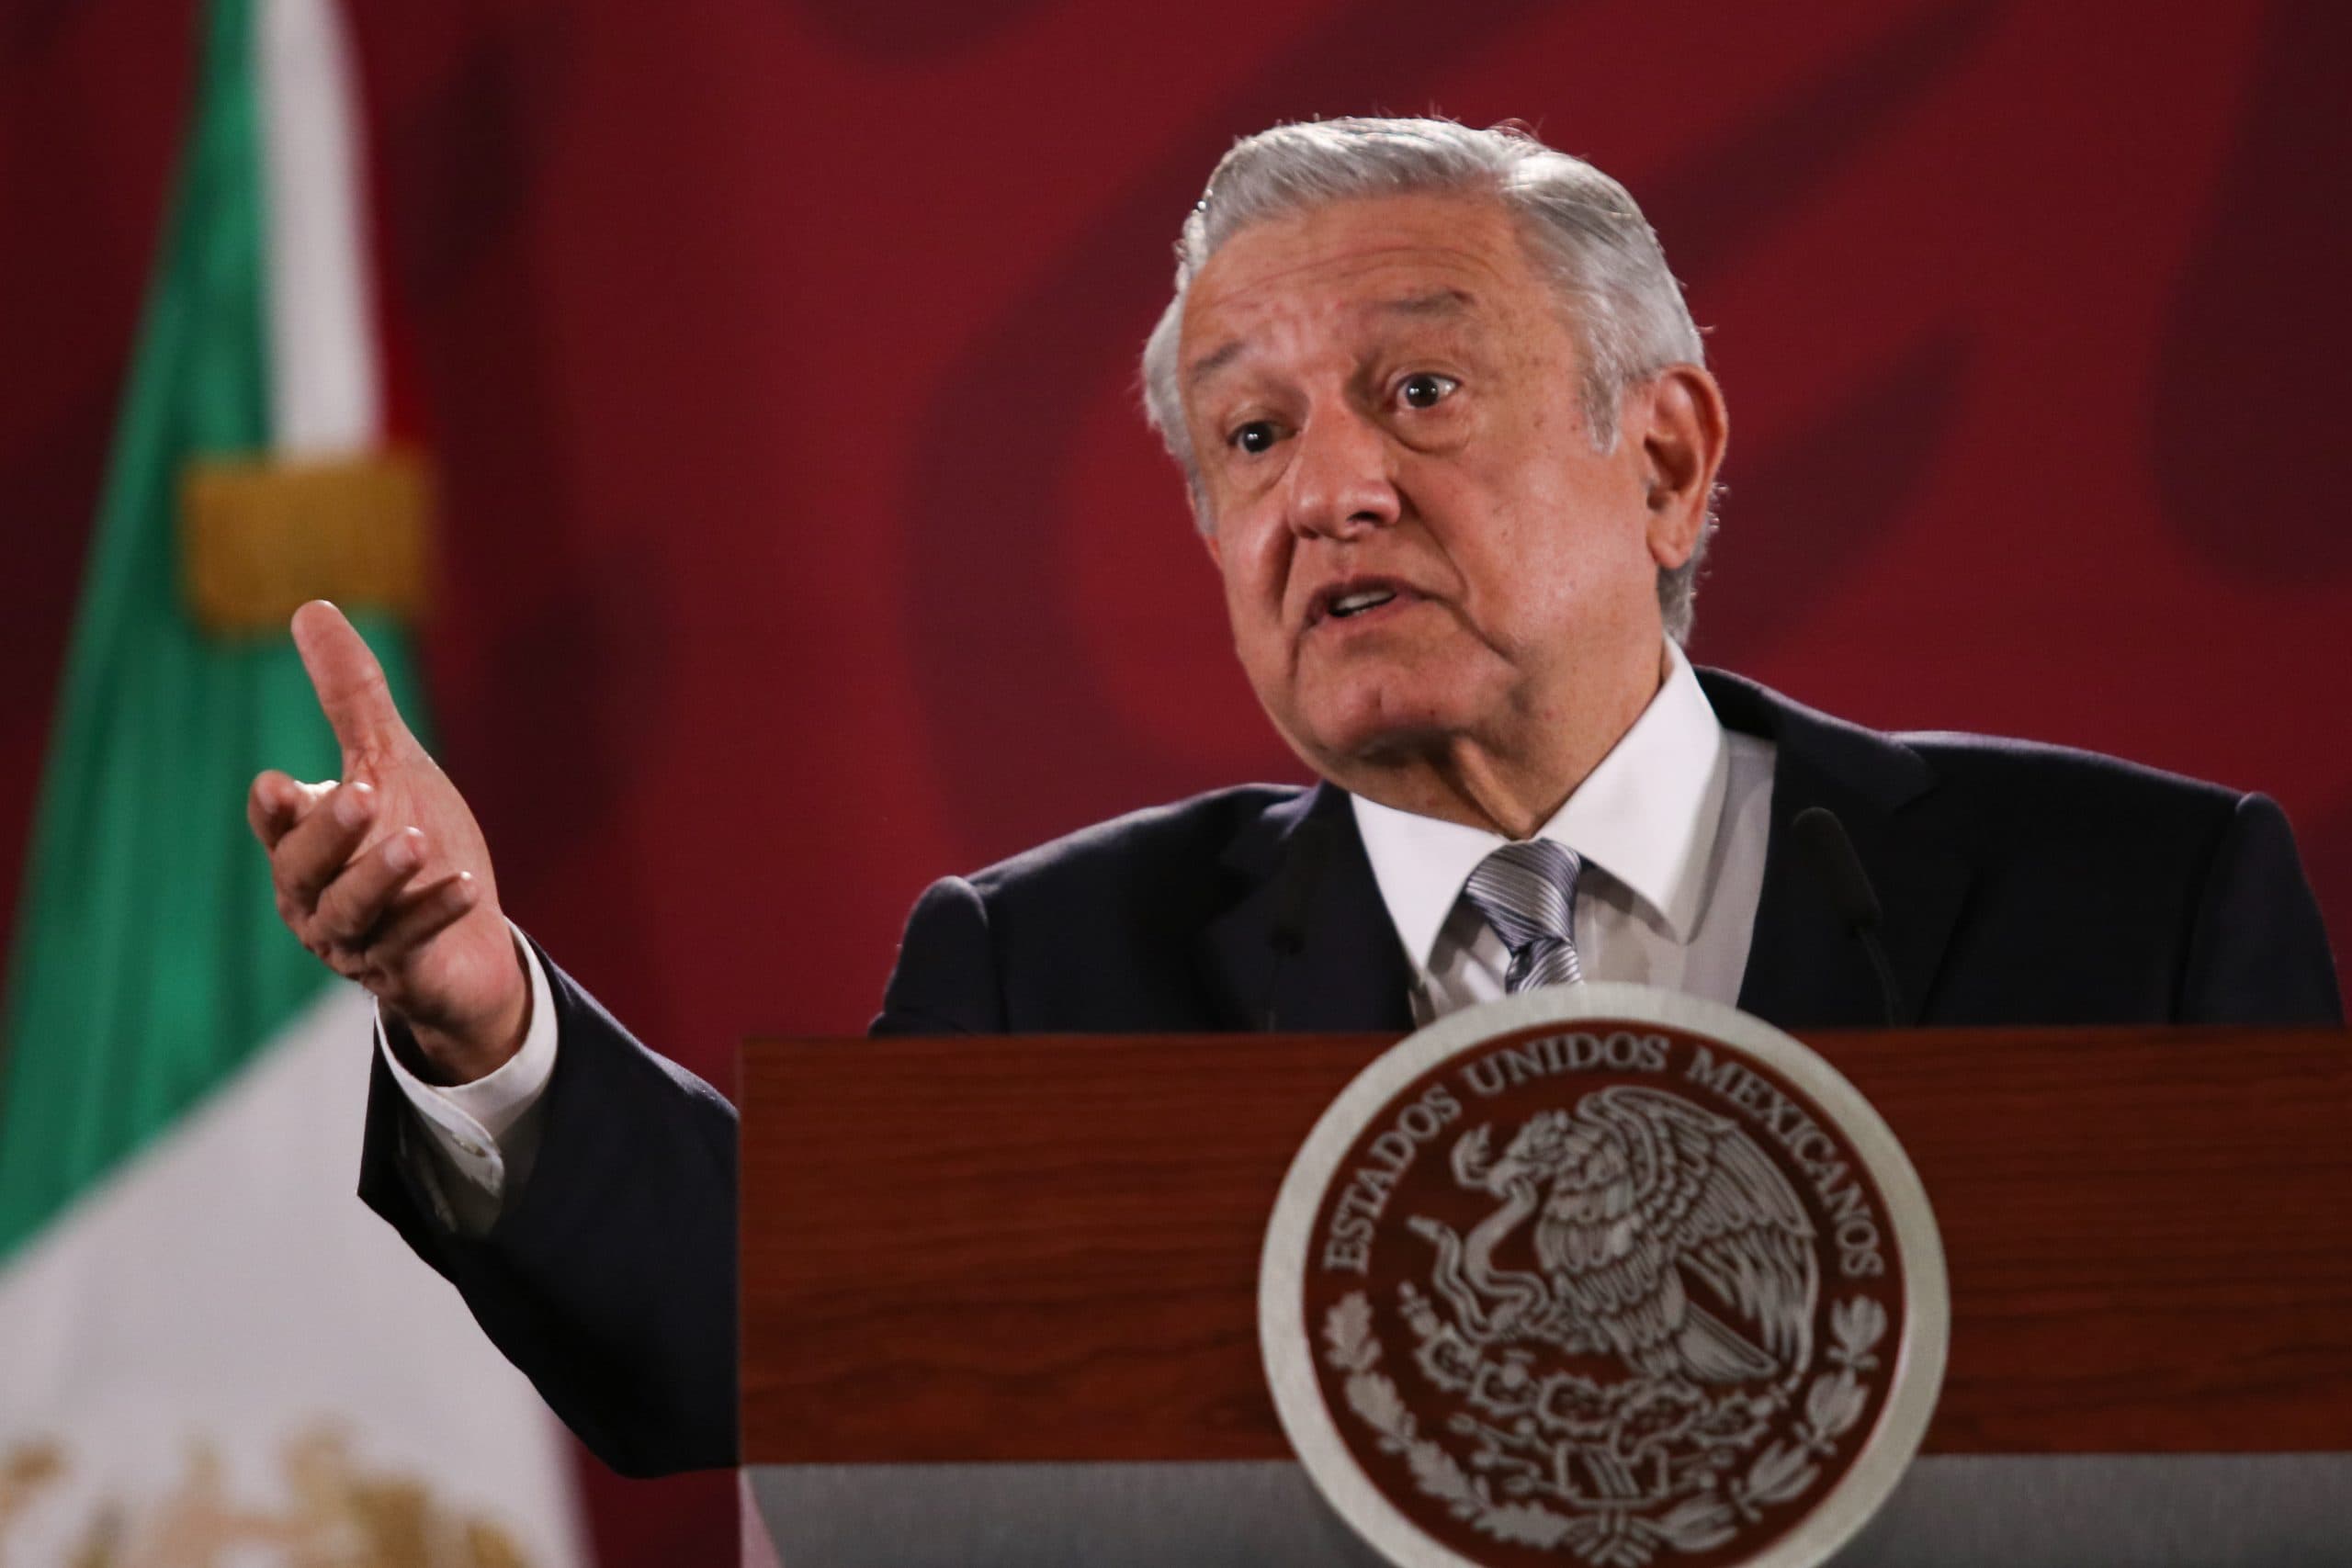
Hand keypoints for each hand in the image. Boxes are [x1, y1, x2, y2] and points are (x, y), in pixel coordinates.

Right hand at [248, 601, 528, 1082]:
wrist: (465, 942)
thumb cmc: (415, 842)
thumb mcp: (389, 763)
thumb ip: (350, 697)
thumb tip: (312, 609)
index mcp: (304, 846)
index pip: (276, 825)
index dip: (277, 808)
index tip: (280, 784)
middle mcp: (316, 897)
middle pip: (305, 869)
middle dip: (330, 833)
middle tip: (363, 792)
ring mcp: (356, 941)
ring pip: (353, 912)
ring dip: (381, 875)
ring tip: (415, 840)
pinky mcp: (402, 971)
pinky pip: (411, 944)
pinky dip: (434, 913)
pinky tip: (465, 885)